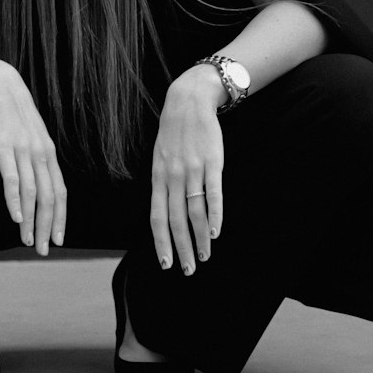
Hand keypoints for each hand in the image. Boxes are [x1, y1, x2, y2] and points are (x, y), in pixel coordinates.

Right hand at [0, 60, 67, 255]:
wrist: (1, 87)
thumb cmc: (14, 117)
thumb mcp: (31, 139)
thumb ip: (35, 161)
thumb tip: (35, 186)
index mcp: (49, 155)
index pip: (60, 192)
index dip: (60, 217)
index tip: (58, 239)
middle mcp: (42, 155)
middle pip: (49, 198)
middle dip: (47, 227)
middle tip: (43, 249)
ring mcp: (25, 151)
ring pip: (32, 193)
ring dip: (31, 220)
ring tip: (27, 241)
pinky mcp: (6, 148)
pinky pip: (13, 179)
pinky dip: (15, 200)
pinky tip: (16, 217)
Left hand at [149, 67, 224, 274]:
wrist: (188, 101)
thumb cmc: (174, 134)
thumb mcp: (160, 159)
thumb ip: (162, 185)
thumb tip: (163, 214)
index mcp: (158, 178)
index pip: (157, 217)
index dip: (161, 242)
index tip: (166, 264)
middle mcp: (173, 177)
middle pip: (176, 220)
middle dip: (182, 248)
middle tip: (189, 270)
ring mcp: (193, 170)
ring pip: (195, 212)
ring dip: (200, 238)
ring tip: (206, 256)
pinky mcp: (212, 163)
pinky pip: (213, 194)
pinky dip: (215, 214)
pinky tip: (215, 231)